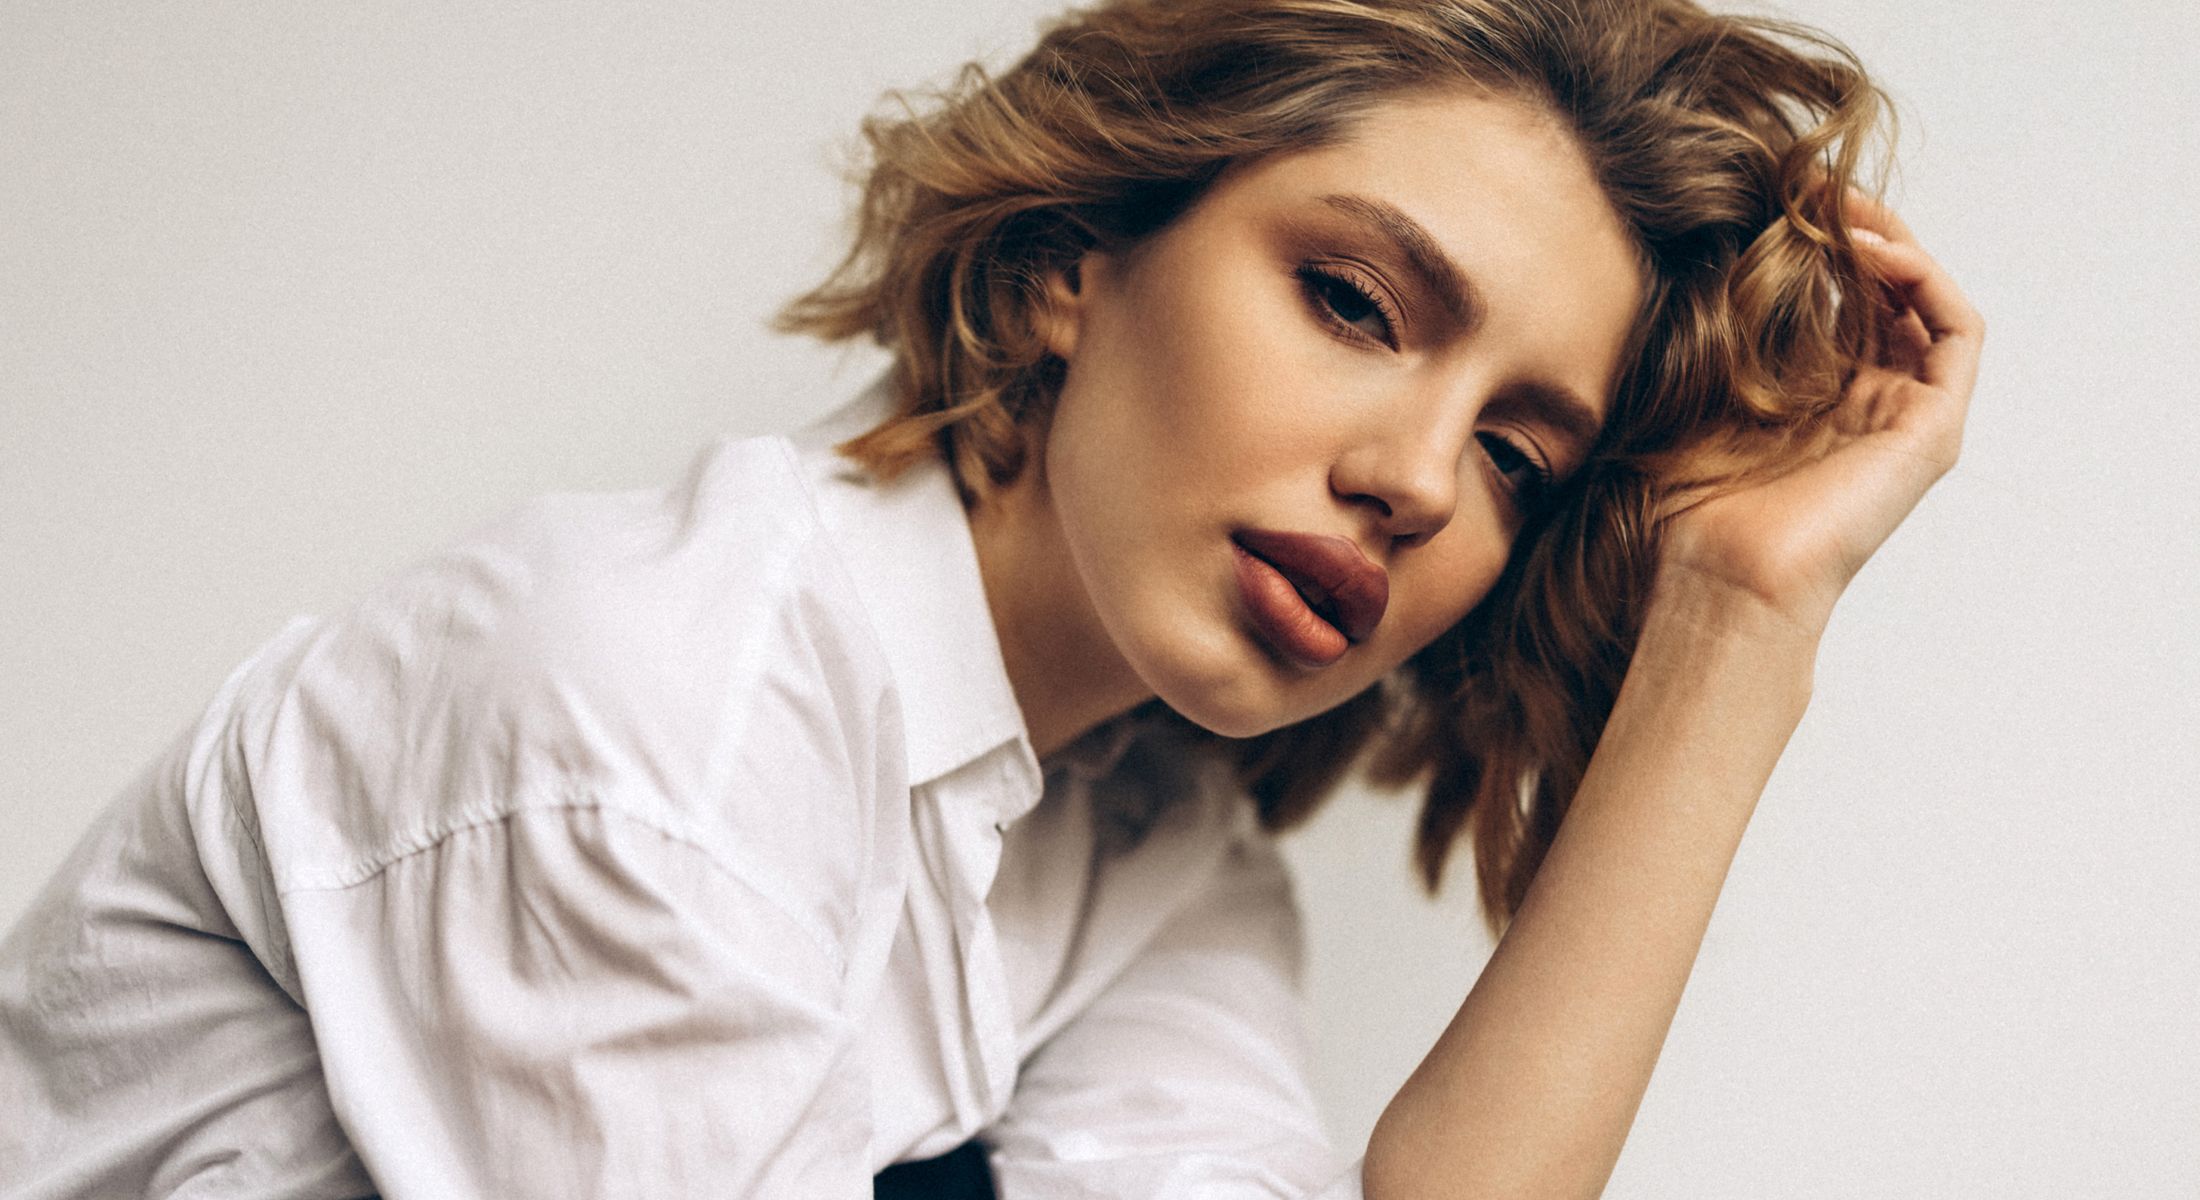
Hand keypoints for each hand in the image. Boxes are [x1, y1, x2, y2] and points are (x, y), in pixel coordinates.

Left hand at [1657, 194, 1984, 638]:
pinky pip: (1957, 334)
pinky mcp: (1933, 430)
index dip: (1818, 243)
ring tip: (1845, 210)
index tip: (1780, 196)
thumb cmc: (1690, 506)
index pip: (1837, 299)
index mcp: (1814, 400)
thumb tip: (1699, 249)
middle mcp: (1867, 405)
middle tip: (1816, 185)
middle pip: (1885, 292)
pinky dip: (1926, 283)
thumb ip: (1712, 334)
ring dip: (1893, 246)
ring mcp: (1905, 417)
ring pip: (1925, 303)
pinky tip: (1875, 254)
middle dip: (1857, 231)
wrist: (1721, 576)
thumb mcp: (1693, 397)